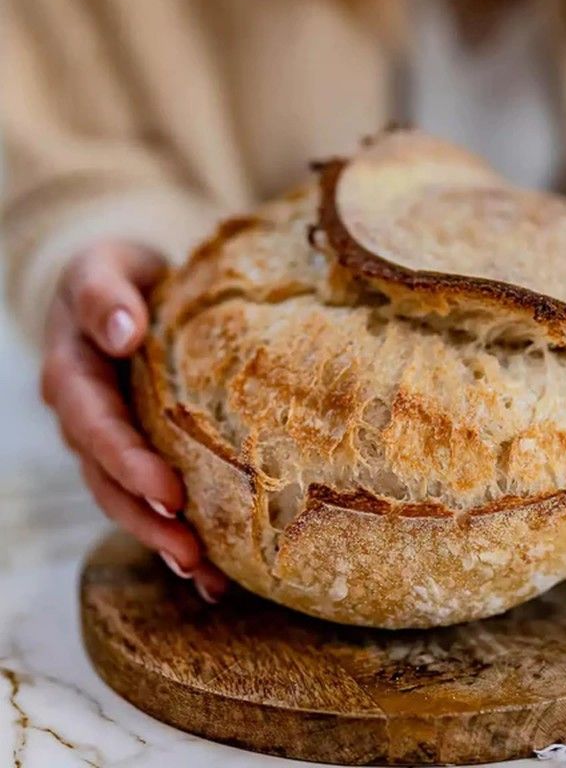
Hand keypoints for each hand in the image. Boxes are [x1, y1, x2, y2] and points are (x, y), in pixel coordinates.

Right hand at [41, 242, 227, 601]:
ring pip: (127, 501)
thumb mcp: (106, 268)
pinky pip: (150, 496)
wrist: (124, 294)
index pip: (97, 428)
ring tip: (205, 576)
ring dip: (162, 540)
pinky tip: (212, 570)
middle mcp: (87, 418)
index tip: (169, 491)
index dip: (128, 463)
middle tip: (193, 554)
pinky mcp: (137, 451)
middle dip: (148, 520)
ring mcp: (110, 441)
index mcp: (75, 376)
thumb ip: (106, 294)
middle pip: (109, 481)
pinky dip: (176, 532)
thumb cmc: (118, 277)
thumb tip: (123, 332)